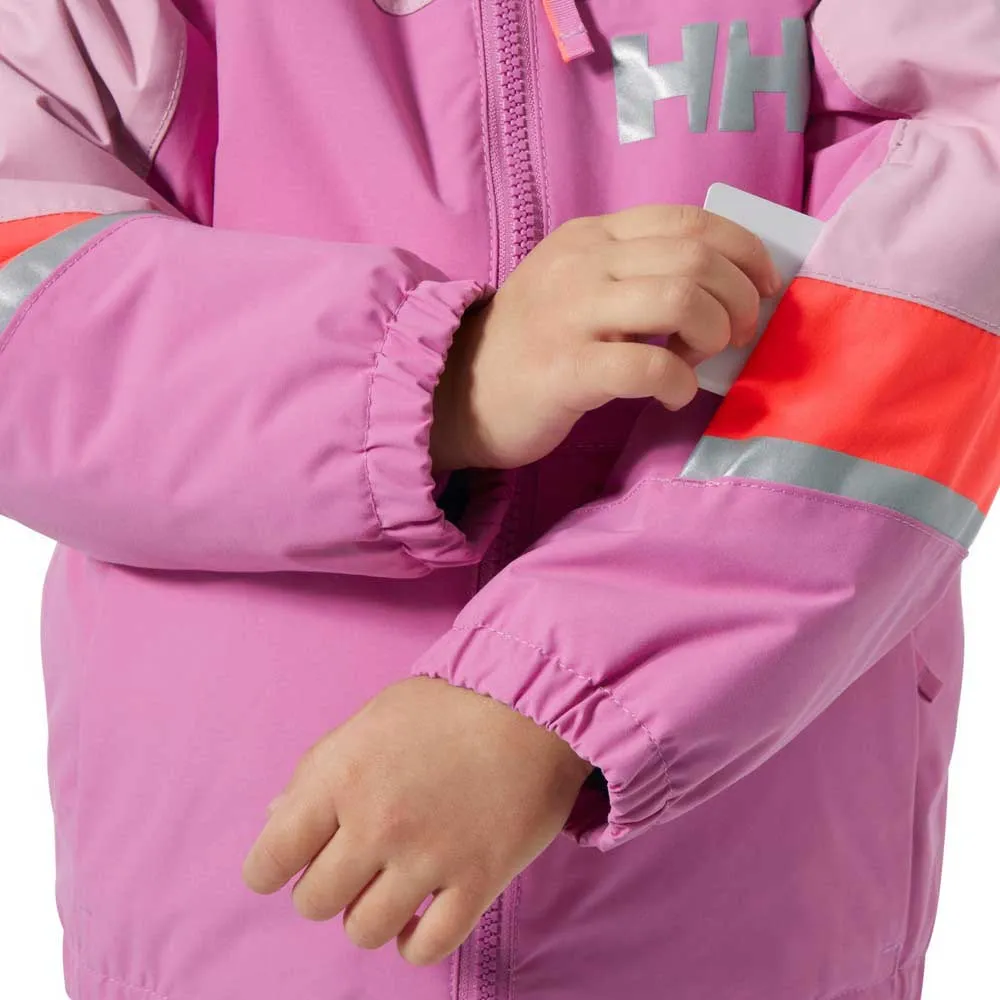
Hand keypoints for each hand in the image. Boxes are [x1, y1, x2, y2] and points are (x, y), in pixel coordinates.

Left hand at [241, 676, 593, 965]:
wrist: (532, 705)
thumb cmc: (447, 706)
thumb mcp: (369, 721)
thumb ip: (318, 771)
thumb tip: (275, 820)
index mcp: (341, 777)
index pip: (270, 858)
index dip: (272, 867)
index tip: (289, 865)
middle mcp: (377, 823)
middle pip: (315, 903)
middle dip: (327, 887)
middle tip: (355, 862)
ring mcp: (428, 858)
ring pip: (363, 931)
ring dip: (370, 913)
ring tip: (390, 886)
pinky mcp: (477, 882)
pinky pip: (426, 948)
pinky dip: (414, 941)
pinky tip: (421, 913)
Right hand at [430, 204, 780, 471]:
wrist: (457, 392)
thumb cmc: (529, 343)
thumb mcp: (576, 284)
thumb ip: (634, 272)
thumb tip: (721, 287)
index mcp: (592, 236)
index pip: (689, 220)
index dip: (743, 250)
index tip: (763, 284)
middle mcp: (583, 263)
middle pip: (695, 259)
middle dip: (738, 299)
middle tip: (736, 334)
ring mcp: (571, 314)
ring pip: (680, 300)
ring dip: (713, 334)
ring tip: (701, 360)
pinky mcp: (565, 369)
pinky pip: (649, 366)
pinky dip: (679, 383)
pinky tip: (672, 395)